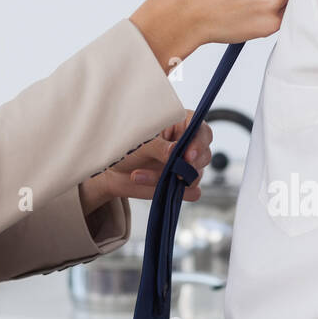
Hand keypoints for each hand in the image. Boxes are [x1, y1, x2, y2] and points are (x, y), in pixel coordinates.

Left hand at [86, 110, 212, 207]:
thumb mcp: (139, 142)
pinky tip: (153, 187)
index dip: (199, 142)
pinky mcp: (182, 186)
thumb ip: (159, 147)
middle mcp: (187, 146)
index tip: (188, 155)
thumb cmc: (126, 148)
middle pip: (205, 154)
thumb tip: (176, 152)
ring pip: (195, 176)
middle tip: (175, 172)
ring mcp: (186, 167)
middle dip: (191, 165)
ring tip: (138, 175)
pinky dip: (176, 193)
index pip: (202, 130)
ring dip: (170, 179)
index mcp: (180, 125)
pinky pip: (190, 193)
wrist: (112, 171)